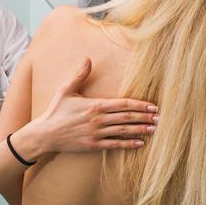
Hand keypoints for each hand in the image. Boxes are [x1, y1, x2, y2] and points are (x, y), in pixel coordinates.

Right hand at [22, 58, 157, 156]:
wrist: (45, 134)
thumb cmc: (56, 111)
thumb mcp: (66, 90)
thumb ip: (79, 75)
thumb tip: (88, 59)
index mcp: (95, 105)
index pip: (122, 104)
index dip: (139, 105)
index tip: (152, 106)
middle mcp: (98, 119)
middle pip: (126, 118)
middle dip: (144, 117)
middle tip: (160, 117)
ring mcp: (96, 133)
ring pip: (123, 131)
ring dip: (140, 130)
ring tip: (154, 129)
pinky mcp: (93, 145)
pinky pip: (114, 144)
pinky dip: (128, 144)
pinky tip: (139, 143)